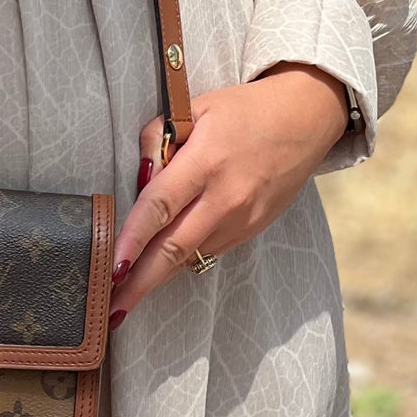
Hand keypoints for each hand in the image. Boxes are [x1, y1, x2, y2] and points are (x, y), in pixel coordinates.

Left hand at [108, 63, 348, 321]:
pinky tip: (161, 267)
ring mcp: (242, 219)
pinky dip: (183, 259)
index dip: (133, 239)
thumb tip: (140, 177)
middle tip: (111, 309)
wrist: (304, 120)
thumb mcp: (195, 107)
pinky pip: (209, 249)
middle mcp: (225, 197)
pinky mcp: (253, 230)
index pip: (161, 205)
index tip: (113, 267)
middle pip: (174, 248)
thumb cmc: (244, 110)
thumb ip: (158, 137)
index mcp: (207, 161)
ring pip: (190, 255)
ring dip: (157, 276)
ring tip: (126, 295)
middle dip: (140, 282)